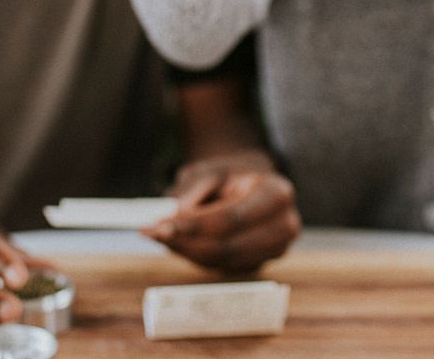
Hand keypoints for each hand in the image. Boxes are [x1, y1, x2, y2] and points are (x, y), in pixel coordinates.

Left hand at [143, 153, 301, 272]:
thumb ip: (193, 189)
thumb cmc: (231, 172)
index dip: (193, 225)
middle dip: (184, 241)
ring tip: (156, 235)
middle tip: (150, 233)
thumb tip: (174, 215)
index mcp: (277, 193)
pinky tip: (173, 242)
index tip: (159, 224)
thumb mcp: (212, 168)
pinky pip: (220, 265)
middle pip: (225, 246)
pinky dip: (193, 255)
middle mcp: (283, 227)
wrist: (252, 180)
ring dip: (184, 251)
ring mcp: (273, 251)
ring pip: (220, 260)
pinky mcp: (258, 264)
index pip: (231, 217)